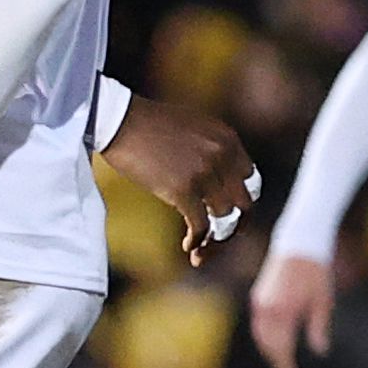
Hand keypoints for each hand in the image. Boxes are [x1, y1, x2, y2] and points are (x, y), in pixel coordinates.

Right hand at [103, 94, 260, 264]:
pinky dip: (197, 241)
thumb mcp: (195, 127)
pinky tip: (189, 246)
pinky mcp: (183, 190)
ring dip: (214, 235)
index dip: (239, 196)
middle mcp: (222, 156)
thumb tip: (221, 180)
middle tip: (224, 234)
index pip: (249, 177)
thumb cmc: (149, 124)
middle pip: (244, 201)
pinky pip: (201, 225)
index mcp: (227, 139)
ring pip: (225, 217)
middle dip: (237, 222)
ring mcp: (204, 173)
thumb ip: (214, 149)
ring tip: (201, 244)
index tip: (229, 209)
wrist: (119, 121)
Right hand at [248, 252, 334, 367]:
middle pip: (267, 345)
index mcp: (284, 311)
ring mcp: (260, 301)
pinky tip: (274, 343)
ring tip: (281, 364)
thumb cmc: (317, 273)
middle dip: (277, 362)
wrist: (299, 244)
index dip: (285, 367)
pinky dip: (264, 337)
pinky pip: (258, 324)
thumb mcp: (323, 302)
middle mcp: (267, 308)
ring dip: (269, 351)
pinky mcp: (258, 296)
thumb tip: (320, 352)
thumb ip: (319, 328)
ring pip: (260, 335)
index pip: (281, 348)